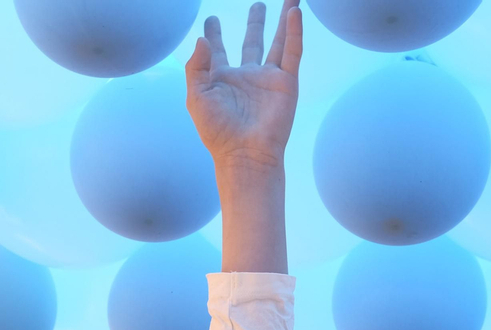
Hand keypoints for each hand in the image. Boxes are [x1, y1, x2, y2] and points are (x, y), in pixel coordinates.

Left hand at [185, 0, 302, 172]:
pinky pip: (292, 51)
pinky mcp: (286, 83)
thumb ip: (196, 68)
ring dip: (283, 20)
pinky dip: (294, 32)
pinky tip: (295, 12)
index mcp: (222, 80)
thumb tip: (201, 40)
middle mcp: (246, 77)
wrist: (246, 153)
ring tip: (289, 0)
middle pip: (252, 42)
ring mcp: (267, 79)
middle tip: (258, 6)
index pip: (218, 51)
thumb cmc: (217, 132)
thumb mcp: (197, 98)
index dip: (214, 35)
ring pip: (277, 42)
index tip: (211, 20)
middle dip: (255, 24)